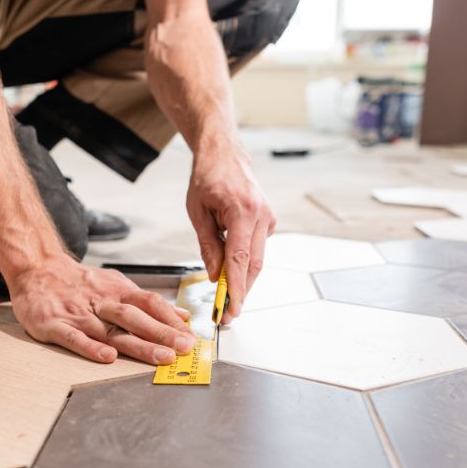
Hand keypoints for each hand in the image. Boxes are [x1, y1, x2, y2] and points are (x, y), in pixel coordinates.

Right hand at [10, 254, 194, 364]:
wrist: (36, 268)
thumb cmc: (79, 282)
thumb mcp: (116, 285)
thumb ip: (147, 303)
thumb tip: (181, 316)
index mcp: (118, 291)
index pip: (150, 303)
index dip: (171, 320)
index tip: (190, 336)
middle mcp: (102, 302)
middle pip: (136, 317)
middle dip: (162, 333)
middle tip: (183, 348)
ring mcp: (79, 314)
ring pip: (111, 330)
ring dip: (138, 344)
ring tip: (160, 357)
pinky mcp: (55, 325)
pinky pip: (75, 338)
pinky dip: (91, 347)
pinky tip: (107, 357)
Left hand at [186, 142, 275, 324]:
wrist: (225, 154)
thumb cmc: (208, 178)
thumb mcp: (197, 212)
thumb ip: (208, 246)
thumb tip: (215, 275)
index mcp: (242, 212)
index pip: (240, 260)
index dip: (237, 289)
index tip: (232, 309)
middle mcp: (261, 215)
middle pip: (254, 265)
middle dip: (241, 292)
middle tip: (227, 313)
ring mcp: (268, 218)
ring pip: (257, 259)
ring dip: (243, 278)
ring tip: (226, 296)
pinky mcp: (269, 221)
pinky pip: (256, 248)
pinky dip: (244, 260)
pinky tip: (231, 262)